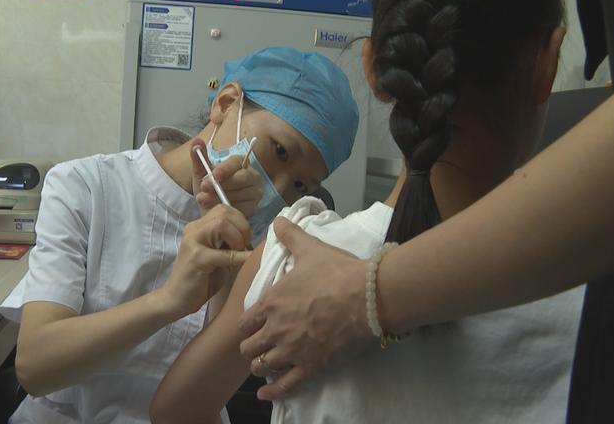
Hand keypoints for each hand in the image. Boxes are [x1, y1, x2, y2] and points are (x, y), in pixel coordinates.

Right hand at [159, 205, 251, 319]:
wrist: (176, 299)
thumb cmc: (201, 279)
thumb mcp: (217, 254)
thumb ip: (228, 241)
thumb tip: (250, 234)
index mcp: (199, 226)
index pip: (224, 208)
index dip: (240, 220)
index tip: (244, 239)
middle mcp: (194, 229)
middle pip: (224, 212)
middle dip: (242, 228)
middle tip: (243, 247)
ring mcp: (193, 242)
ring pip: (221, 224)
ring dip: (237, 239)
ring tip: (238, 253)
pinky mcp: (197, 259)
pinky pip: (223, 253)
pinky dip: (239, 257)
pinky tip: (245, 261)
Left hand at [189, 138, 262, 218]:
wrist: (208, 210)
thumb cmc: (208, 189)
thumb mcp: (200, 174)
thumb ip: (199, 158)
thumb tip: (196, 141)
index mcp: (240, 164)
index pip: (236, 162)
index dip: (226, 168)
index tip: (214, 174)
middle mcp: (252, 176)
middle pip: (243, 178)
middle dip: (223, 184)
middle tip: (204, 188)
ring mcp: (255, 193)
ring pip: (241, 194)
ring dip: (220, 197)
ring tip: (203, 200)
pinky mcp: (253, 208)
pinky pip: (243, 208)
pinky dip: (228, 209)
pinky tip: (215, 209)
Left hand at [238, 217, 372, 399]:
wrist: (367, 296)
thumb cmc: (336, 271)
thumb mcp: (310, 249)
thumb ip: (290, 236)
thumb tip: (277, 219)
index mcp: (272, 302)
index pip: (246, 321)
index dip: (247, 325)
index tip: (252, 326)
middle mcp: (276, 329)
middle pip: (250, 347)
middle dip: (251, 347)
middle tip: (259, 346)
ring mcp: (292, 350)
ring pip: (262, 367)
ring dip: (261, 366)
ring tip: (264, 366)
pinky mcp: (311, 366)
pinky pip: (285, 386)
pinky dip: (273, 391)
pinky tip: (266, 393)